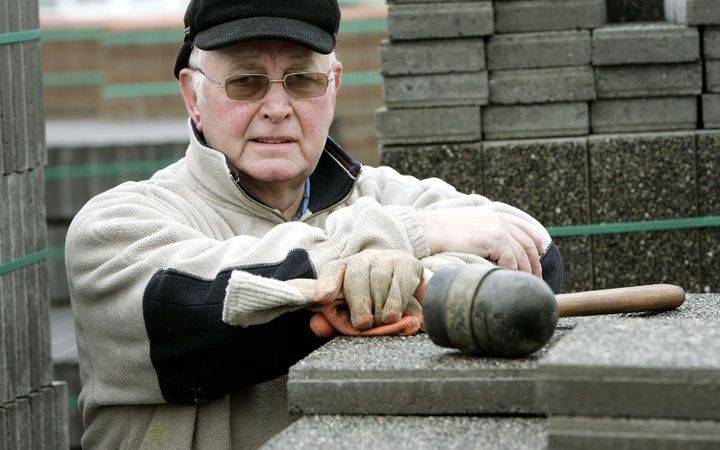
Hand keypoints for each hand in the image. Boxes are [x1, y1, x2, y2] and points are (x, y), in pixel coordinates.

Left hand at [315, 249, 423, 329]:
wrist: (412, 292)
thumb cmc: (376, 305)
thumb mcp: (354, 314)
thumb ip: (333, 322)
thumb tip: (317, 326)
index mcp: (344, 270)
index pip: (331, 271)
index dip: (326, 284)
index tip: (322, 299)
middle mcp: (363, 260)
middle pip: (356, 275)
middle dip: (359, 302)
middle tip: (364, 323)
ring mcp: (386, 259)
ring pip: (379, 279)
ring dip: (382, 305)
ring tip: (383, 321)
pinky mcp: (408, 263)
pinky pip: (401, 282)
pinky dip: (398, 301)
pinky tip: (396, 314)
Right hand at [417, 206, 544, 275]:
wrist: (426, 231)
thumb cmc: (439, 233)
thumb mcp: (466, 226)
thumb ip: (481, 232)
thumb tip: (490, 250)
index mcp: (494, 215)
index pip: (525, 228)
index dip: (536, 243)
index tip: (541, 256)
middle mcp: (499, 219)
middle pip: (529, 243)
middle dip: (535, 263)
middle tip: (536, 280)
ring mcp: (498, 228)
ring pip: (523, 254)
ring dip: (527, 273)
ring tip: (526, 287)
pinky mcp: (494, 238)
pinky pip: (512, 261)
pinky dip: (514, 273)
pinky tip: (511, 283)